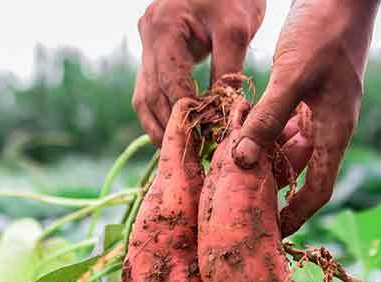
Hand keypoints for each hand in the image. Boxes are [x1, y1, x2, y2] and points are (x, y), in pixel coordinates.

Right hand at [134, 0, 264, 145]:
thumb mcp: (237, 29)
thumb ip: (227, 71)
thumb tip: (222, 115)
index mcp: (163, 28)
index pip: (171, 85)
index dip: (188, 115)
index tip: (207, 139)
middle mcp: (147, 36)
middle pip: (152, 96)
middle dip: (172, 127)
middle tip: (194, 154)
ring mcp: (147, 43)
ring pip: (144, 97)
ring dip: (160, 126)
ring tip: (181, 152)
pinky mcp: (154, 50)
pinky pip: (150, 89)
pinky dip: (161, 112)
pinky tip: (176, 132)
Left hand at [232, 0, 380, 235]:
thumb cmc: (324, 32)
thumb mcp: (292, 76)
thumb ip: (267, 118)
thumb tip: (241, 161)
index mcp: (335, 132)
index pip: (317, 190)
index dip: (295, 215)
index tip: (270, 233)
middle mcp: (328, 128)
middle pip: (299, 174)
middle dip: (271, 190)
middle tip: (236, 204)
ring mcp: (317, 112)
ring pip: (286, 149)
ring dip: (262, 159)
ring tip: (228, 172)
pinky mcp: (306, 95)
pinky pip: (282, 125)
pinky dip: (262, 132)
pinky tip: (237, 132)